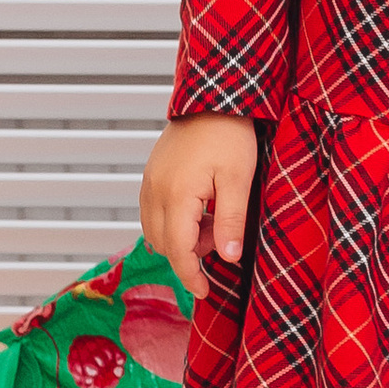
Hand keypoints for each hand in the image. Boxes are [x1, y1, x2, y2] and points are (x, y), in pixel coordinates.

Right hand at [139, 114, 258, 301]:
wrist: (212, 96)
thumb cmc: (229, 133)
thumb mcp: (239, 179)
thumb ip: (231, 221)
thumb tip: (227, 257)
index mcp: (176, 196)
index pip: (178, 251)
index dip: (190, 276)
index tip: (204, 291)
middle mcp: (155, 192)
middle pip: (163, 245)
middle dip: (190, 254)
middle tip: (221, 240)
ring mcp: (149, 183)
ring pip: (155, 230)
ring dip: (182, 238)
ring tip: (214, 220)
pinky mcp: (152, 175)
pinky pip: (154, 212)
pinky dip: (174, 222)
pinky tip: (201, 208)